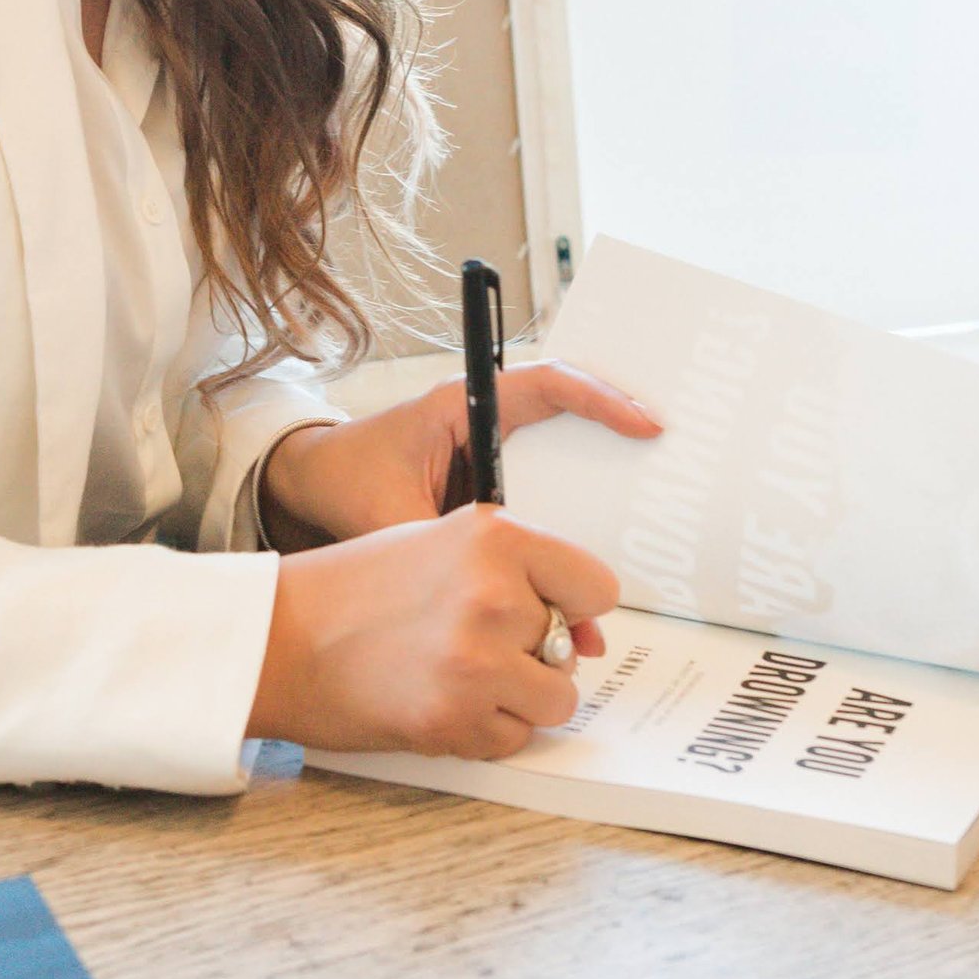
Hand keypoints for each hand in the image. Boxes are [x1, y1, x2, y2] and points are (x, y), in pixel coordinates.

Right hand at [248, 507, 619, 757]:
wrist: (278, 639)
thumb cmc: (355, 588)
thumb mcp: (441, 545)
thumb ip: (517, 575)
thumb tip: (589, 639)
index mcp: (495, 536)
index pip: (597, 585)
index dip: (572, 605)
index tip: (543, 611)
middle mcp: (494, 594)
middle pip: (572, 647)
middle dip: (533, 654)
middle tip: (467, 643)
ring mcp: (477, 661)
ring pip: (556, 700)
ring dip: (517, 698)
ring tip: (457, 676)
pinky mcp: (455, 718)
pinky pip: (514, 739)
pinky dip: (484, 731)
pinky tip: (435, 700)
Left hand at [258, 358, 661, 550]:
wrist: (311, 484)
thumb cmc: (346, 479)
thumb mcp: (389, 511)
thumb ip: (440, 543)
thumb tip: (497, 588)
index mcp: (466, 405)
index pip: (549, 384)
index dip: (602, 399)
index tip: (646, 425)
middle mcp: (489, 423)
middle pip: (572, 422)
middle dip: (618, 445)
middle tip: (667, 469)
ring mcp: (495, 455)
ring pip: (563, 469)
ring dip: (594, 510)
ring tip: (624, 559)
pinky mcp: (494, 491)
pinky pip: (544, 504)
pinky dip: (564, 543)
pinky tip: (577, 594)